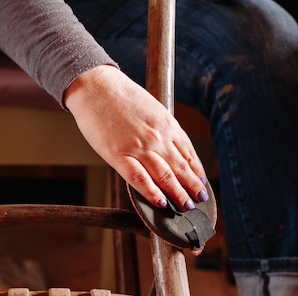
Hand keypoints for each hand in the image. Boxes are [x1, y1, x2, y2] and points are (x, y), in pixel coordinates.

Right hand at [64, 65, 207, 210]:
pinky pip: (140, 179)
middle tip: (199, 200)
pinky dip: (152, 193)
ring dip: (179, 194)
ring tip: (186, 206)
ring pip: (166, 177)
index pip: (189, 153)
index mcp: (167, 124)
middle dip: (193, 187)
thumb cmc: (121, 96)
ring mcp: (139, 147)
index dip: (197, 171)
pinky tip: (161, 203)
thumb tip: (171, 148)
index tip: (202, 183)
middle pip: (181, 168)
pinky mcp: (119, 155)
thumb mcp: (152, 108)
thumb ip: (163, 129)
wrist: (95, 86)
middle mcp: (158, 137)